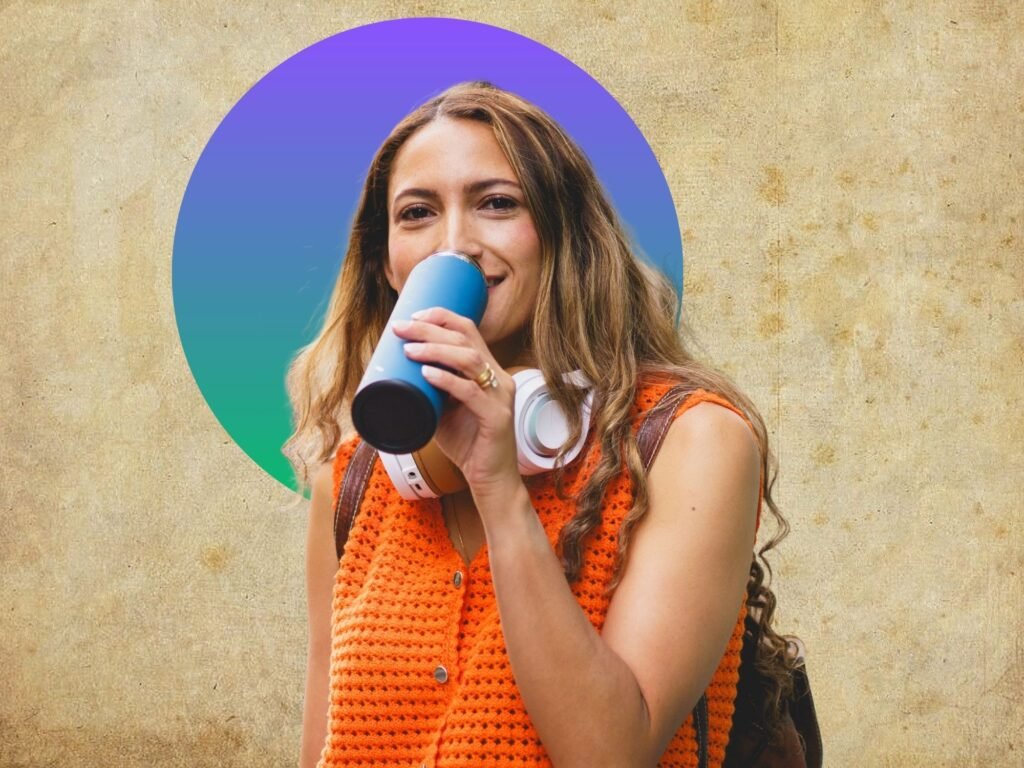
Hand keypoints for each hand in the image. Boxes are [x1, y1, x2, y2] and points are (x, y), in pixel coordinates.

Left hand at [392, 307, 521, 500]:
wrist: (490, 480)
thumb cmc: (468, 444)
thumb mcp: (444, 411)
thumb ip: (429, 392)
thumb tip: (394, 376)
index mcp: (489, 371)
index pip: (469, 330)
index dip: (441, 317)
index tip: (413, 316)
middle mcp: (499, 377)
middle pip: (465, 339)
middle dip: (429, 330)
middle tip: (400, 329)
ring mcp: (501, 396)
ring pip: (469, 359)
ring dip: (435, 350)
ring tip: (409, 349)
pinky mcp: (497, 416)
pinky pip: (471, 391)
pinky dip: (447, 380)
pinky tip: (427, 374)